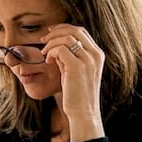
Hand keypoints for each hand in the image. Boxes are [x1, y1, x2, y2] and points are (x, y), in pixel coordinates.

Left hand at [42, 24, 104, 139]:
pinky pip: (60, 49)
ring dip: (51, 43)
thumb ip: (70, 57)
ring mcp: (88, 60)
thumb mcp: (76, 71)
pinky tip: (48, 61)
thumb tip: (56, 45)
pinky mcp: (77, 66)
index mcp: (97, 55)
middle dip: (56, 31)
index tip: (51, 32)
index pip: (81, 31)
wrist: (83, 112)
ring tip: (45, 54)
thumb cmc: (78, 95)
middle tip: (43, 39)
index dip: (64, 28)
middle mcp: (95, 55)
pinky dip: (51, 52)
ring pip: (66, 38)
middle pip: (75, 30)